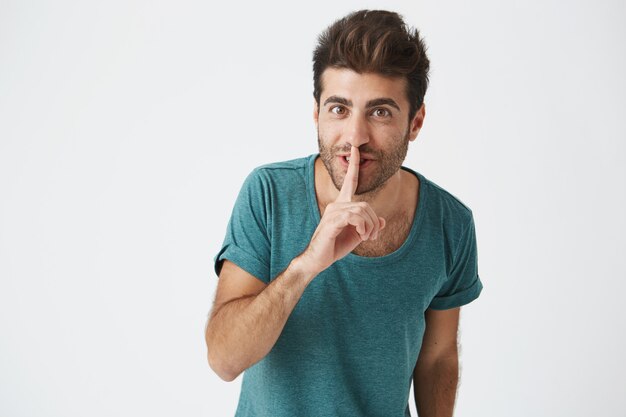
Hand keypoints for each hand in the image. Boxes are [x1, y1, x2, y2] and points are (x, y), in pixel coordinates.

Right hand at [300, 146, 385, 274]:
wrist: (317, 260)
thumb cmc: (335, 246)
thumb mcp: (357, 236)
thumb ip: (369, 226)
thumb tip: (382, 221)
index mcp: (342, 205)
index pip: (350, 181)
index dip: (354, 165)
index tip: (355, 148)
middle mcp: (336, 205)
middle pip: (365, 205)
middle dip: (373, 221)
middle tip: (372, 236)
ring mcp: (333, 213)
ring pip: (361, 210)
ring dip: (369, 226)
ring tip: (367, 237)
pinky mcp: (332, 222)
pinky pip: (354, 217)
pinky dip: (363, 227)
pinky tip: (361, 236)